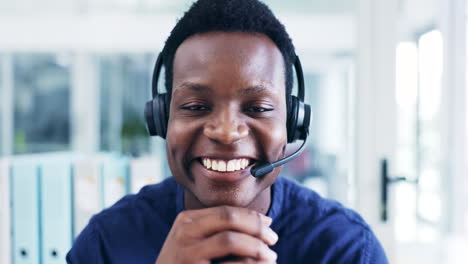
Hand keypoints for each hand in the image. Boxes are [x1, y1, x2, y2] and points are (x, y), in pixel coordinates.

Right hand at [155, 206, 277, 263]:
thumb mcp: (194, 242)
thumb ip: (219, 229)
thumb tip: (265, 221)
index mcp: (186, 220)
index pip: (226, 210)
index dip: (252, 216)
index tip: (269, 224)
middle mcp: (184, 233)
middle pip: (229, 219)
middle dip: (257, 227)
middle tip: (273, 239)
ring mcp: (187, 253)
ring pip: (230, 240)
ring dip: (257, 247)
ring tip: (270, 257)